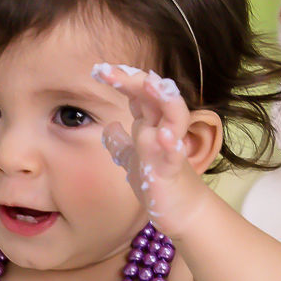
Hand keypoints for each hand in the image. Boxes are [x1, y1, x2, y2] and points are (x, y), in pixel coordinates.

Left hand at [93, 63, 212, 232]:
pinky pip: (174, 153)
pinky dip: (170, 143)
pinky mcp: (172, 170)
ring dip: (165, 99)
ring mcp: (169, 148)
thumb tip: (108, 127)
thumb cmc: (158, 181)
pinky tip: (161, 135)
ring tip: (151, 84)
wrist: (181, 210)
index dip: (121, 79)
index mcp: (149, 124)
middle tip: (108, 71)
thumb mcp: (132, 159)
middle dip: (134, 80)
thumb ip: (120, 142)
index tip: (99, 70)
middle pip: (154, 96)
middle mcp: (161, 130)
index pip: (138, 93)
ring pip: (174, 116)